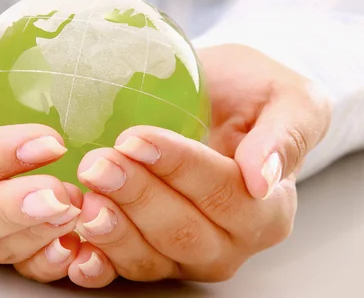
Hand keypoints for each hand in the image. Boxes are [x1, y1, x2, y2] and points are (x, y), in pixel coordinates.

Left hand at [66, 44, 330, 285]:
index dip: (179, 168)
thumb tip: (264, 178)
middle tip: (99, 164)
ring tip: (82, 197)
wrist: (223, 101)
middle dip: (137, 198)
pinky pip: (125, 269)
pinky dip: (98, 262)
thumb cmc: (255, 95)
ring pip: (151, 257)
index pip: (222, 192)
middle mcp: (231, 240)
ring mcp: (188, 254)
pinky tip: (74, 246)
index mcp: (268, 206)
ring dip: (113, 230)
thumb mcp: (289, 99)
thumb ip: (285, 135)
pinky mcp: (154, 253)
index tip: (137, 139)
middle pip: (183, 230)